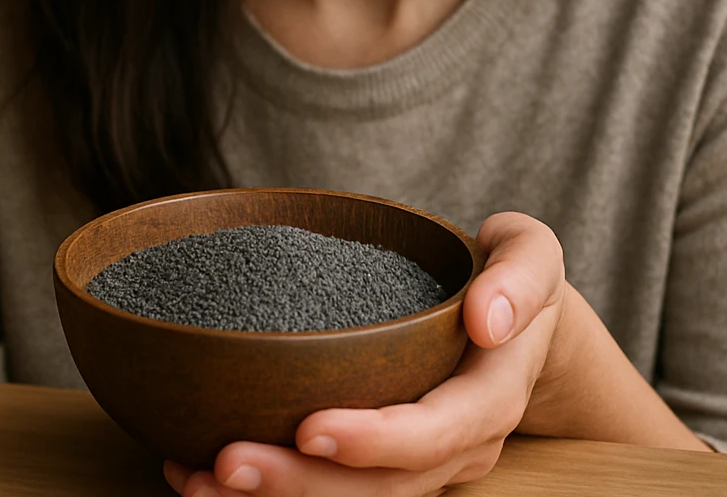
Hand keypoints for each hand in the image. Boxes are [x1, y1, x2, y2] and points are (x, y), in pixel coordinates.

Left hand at [164, 212, 566, 496]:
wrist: (511, 323)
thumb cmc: (507, 278)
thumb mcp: (530, 254)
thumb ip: (521, 276)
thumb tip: (485, 318)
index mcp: (490, 396)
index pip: (439, 431)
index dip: (377, 440)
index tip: (311, 427)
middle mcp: (456, 447)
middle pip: (383, 488)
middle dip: (303, 485)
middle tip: (228, 463)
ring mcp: (419, 468)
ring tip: (196, 481)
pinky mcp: (380, 469)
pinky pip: (328, 492)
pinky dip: (267, 493)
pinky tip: (196, 475)